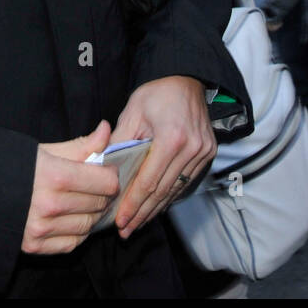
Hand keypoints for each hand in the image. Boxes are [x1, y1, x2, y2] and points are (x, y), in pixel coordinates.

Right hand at [22, 120, 118, 254]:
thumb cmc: (13, 165)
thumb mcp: (46, 150)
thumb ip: (80, 145)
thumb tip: (106, 129)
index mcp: (55, 175)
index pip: (105, 183)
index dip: (111, 176)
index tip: (107, 172)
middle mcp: (50, 205)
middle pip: (98, 204)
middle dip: (103, 194)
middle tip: (98, 186)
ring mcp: (42, 228)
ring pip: (88, 226)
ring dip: (93, 214)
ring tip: (86, 202)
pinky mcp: (34, 246)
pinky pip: (72, 243)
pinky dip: (78, 233)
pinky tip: (72, 219)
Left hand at [111, 76, 216, 238]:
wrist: (186, 77)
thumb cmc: (157, 92)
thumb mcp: (132, 112)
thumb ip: (118, 142)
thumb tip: (100, 167)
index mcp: (172, 138)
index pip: (149, 181)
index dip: (133, 203)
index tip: (120, 220)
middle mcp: (191, 148)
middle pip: (163, 191)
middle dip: (142, 212)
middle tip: (126, 229)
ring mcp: (203, 152)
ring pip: (176, 189)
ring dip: (156, 208)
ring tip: (137, 223)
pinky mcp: (208, 153)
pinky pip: (186, 181)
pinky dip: (170, 195)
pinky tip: (156, 206)